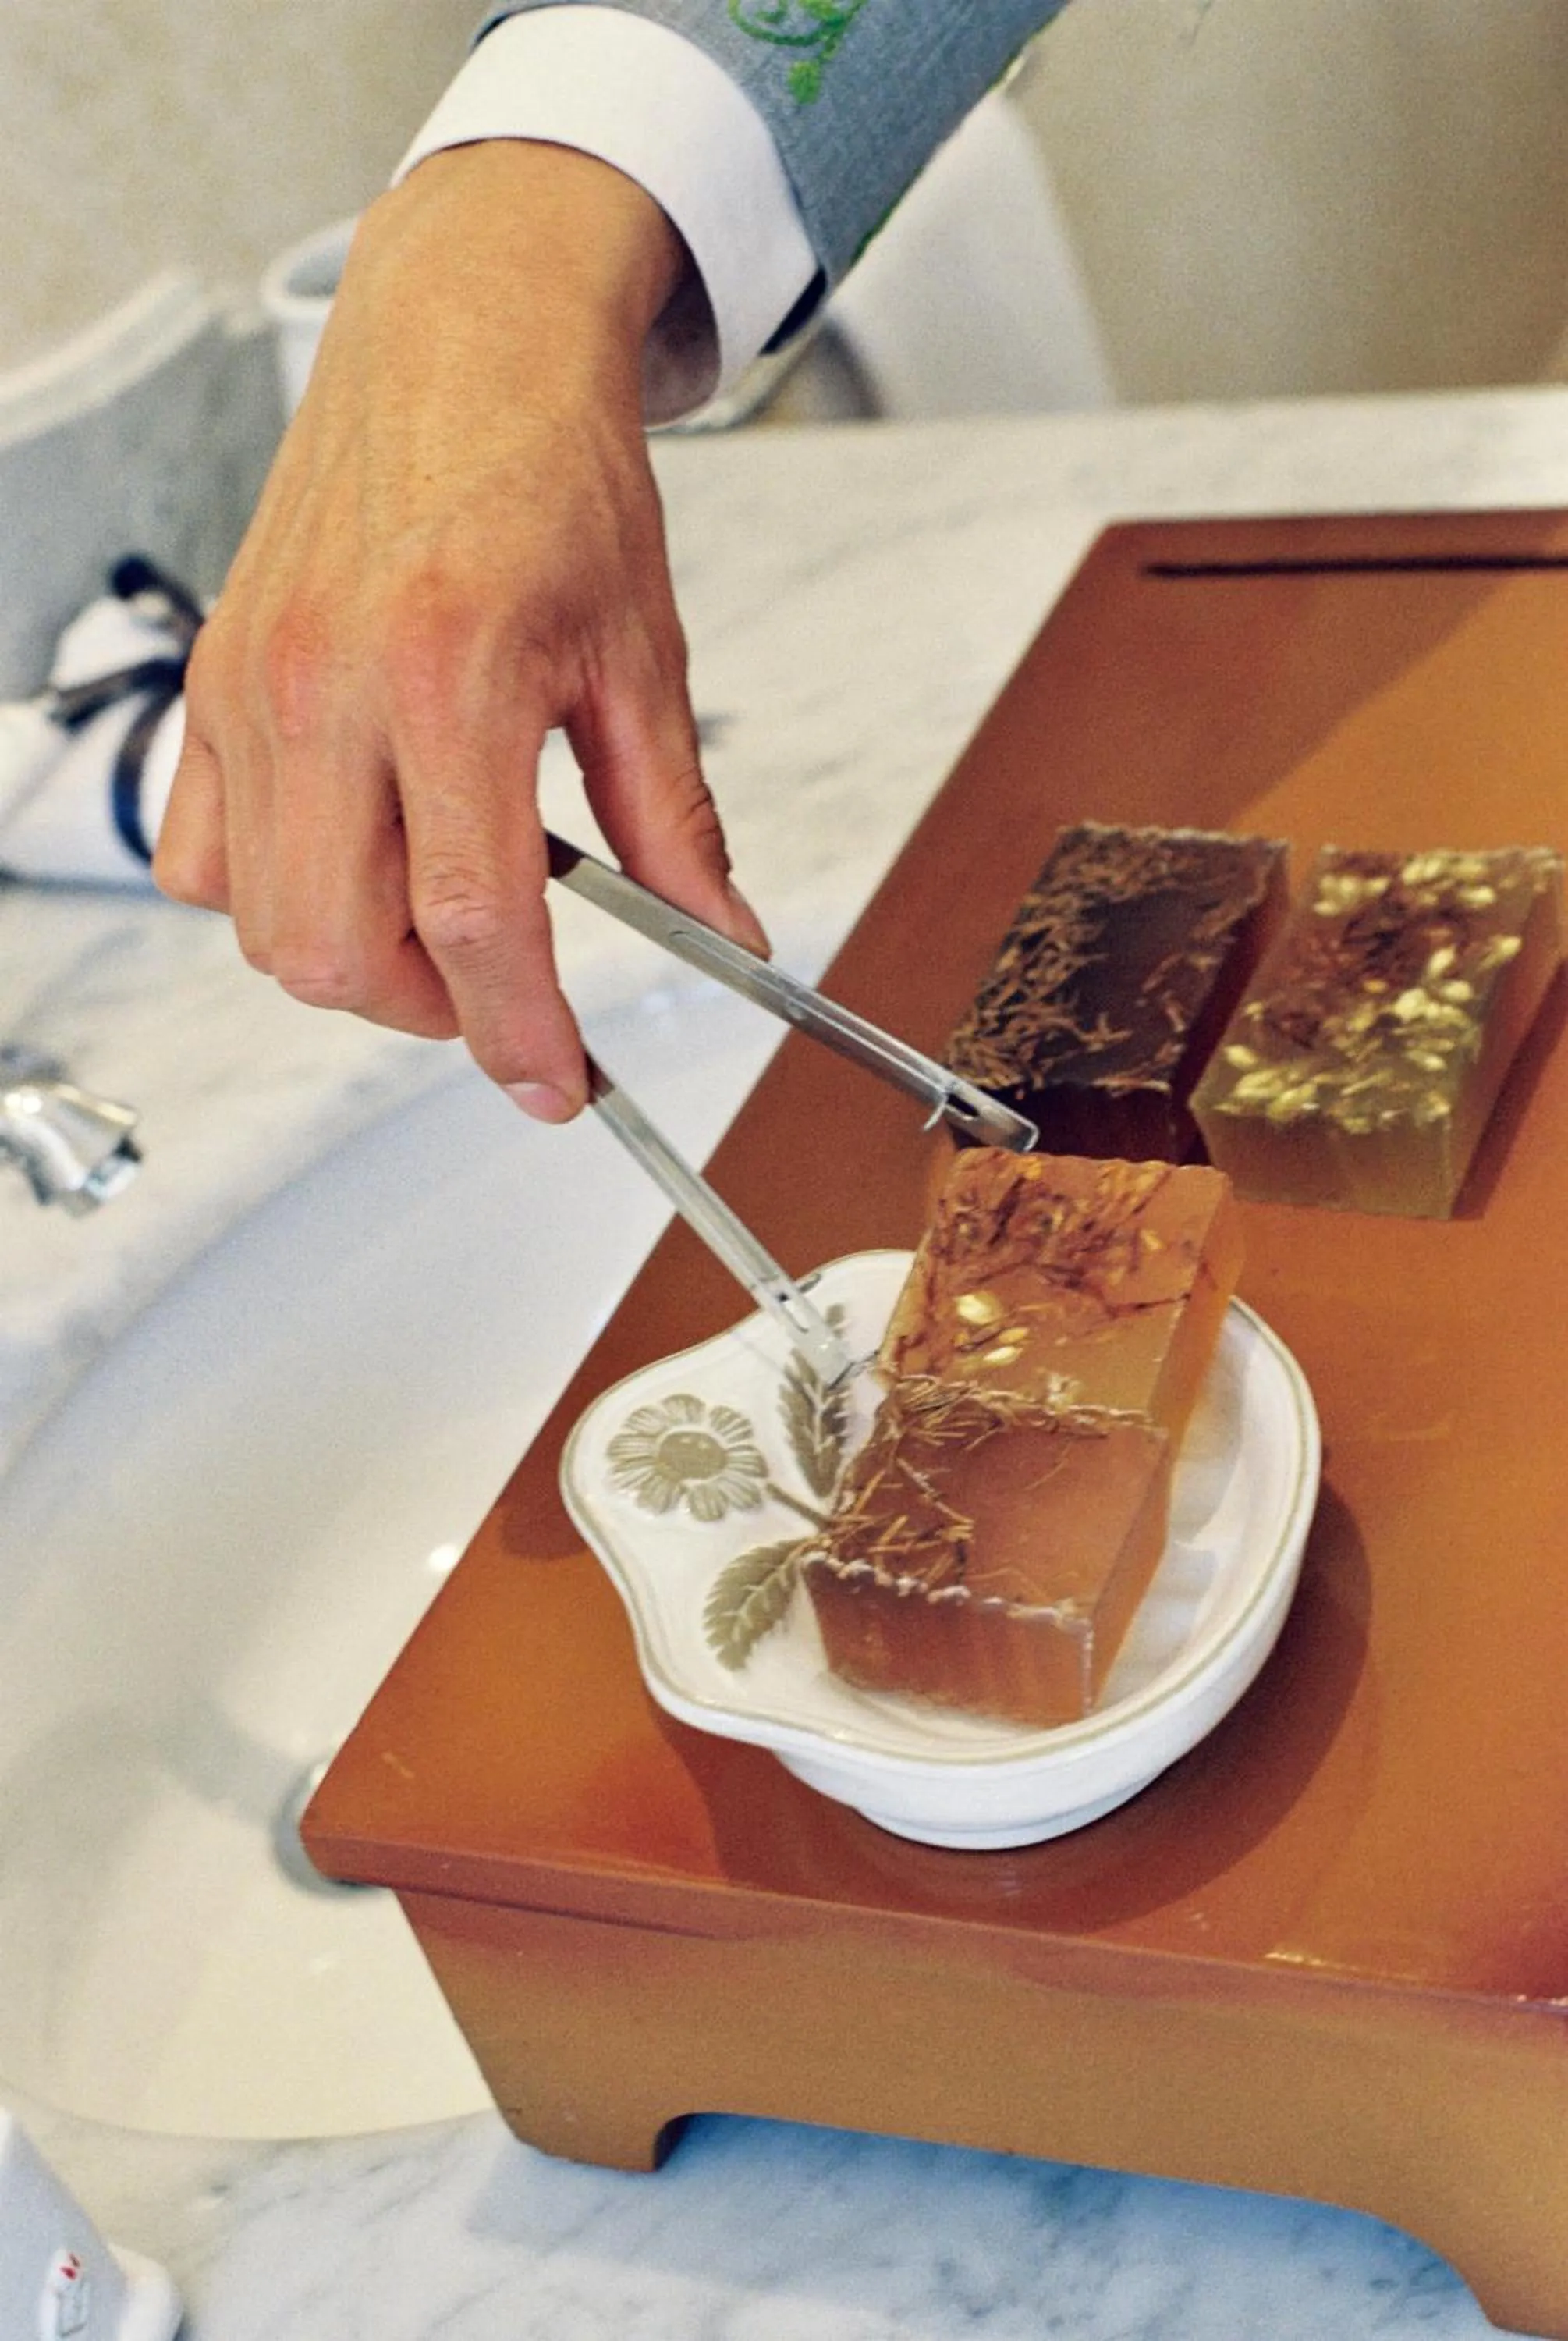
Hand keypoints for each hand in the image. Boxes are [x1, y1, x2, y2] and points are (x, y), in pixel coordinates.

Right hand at [154, 141, 766, 1119]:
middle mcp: (324, 686)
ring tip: (437, 915)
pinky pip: (204, 858)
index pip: (471, 919)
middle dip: (434, 1013)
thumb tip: (722, 934)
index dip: (518, 1033)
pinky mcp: (210, 682)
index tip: (559, 1086)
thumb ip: (673, 818)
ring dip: (356, 965)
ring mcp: (249, 687)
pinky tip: (354, 855)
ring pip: (265, 926)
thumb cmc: (552, 470)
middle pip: (339, 952)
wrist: (460, 337)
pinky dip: (274, 898)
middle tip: (505, 987)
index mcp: (449, 674)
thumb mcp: (642, 651)